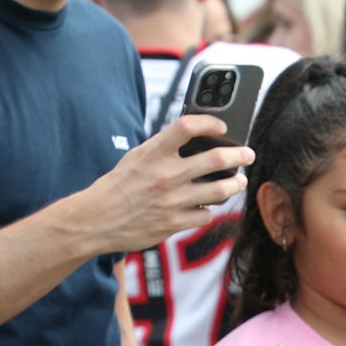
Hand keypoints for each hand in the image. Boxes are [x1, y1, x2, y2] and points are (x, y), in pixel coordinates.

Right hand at [81, 115, 254, 255]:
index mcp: (153, 153)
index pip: (187, 126)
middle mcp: (165, 175)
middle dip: (240, 155)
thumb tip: (198, 140)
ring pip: (220, 191)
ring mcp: (172, 201)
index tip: (222, 126)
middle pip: (216, 159)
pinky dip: (208, 210)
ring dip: (235, 185)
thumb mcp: (137, 157)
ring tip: (238, 182)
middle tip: (248, 154)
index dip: (210, 122)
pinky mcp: (174, 224)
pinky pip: (206, 215)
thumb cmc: (120, 185)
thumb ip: (164, 148)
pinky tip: (205, 206)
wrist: (97, 219)